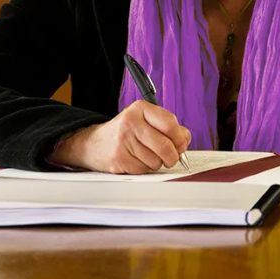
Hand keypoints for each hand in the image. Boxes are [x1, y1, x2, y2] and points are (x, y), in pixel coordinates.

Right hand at [50, 101, 190, 173]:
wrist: (94, 143)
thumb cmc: (126, 132)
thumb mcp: (145, 121)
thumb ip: (168, 127)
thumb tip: (185, 140)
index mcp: (140, 109)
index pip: (170, 123)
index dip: (179, 138)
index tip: (180, 144)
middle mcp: (131, 122)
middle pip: (165, 145)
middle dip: (173, 156)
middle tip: (171, 158)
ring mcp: (123, 141)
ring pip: (156, 160)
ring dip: (157, 163)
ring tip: (147, 156)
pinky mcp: (119, 159)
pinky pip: (144, 170)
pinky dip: (144, 169)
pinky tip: (136, 160)